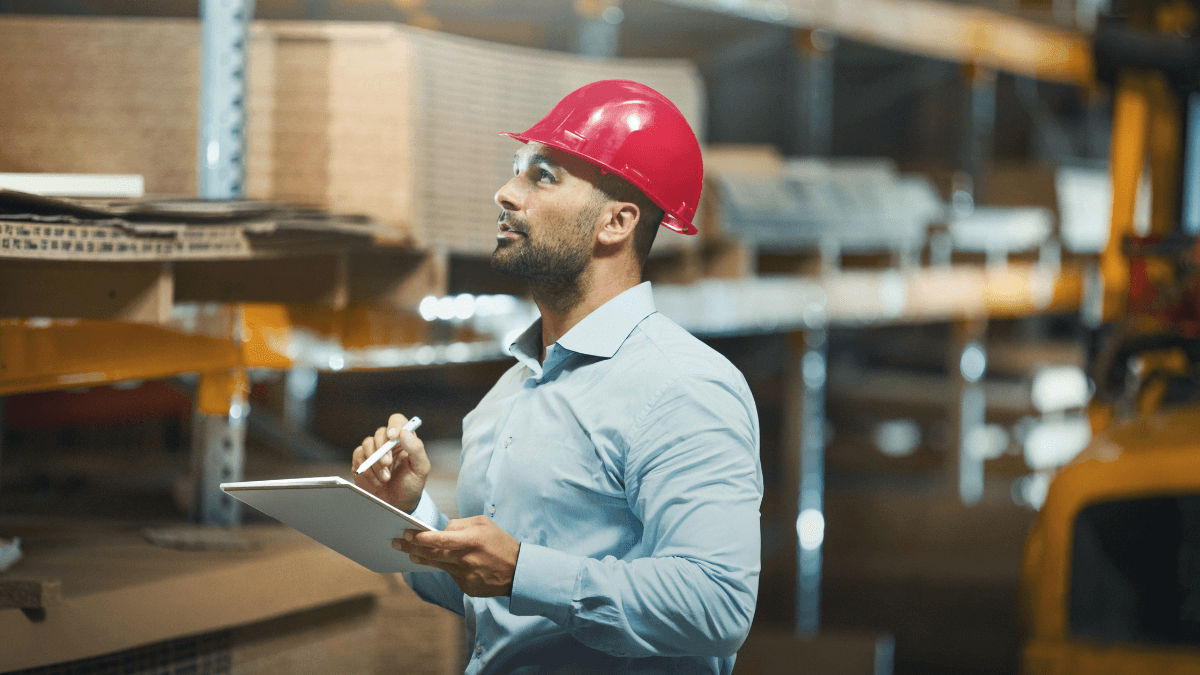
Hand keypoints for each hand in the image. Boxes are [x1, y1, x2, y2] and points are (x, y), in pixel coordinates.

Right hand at [352, 414, 428, 512]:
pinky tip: (377, 482)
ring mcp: (374, 452)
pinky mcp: (362, 462)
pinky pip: (359, 458)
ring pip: (367, 444)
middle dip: (382, 448)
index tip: (392, 436)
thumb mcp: (421, 469)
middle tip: (387, 464)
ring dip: (375, 462)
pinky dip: (367, 471)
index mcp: (404, 441)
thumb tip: (405, 432)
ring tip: (385, 478)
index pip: (398, 421)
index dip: (394, 425)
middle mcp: (388, 443)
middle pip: (380, 432)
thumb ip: (416, 449)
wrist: (397, 506)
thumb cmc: (411, 486)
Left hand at [393, 516, 520, 596]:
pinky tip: (444, 563)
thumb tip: (441, 530)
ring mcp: (466, 575)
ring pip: (438, 566)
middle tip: (397, 543)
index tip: (407, 533)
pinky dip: (446, 568)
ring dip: (422, 558)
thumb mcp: (483, 524)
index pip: (440, 539)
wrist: (518, 571)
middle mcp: (466, 559)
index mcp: (471, 541)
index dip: (421, 538)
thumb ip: (460, 525)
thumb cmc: (500, 543)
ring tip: (411, 553)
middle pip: (433, 554)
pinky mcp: (467, 587)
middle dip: (412, 548)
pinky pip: (451, 575)